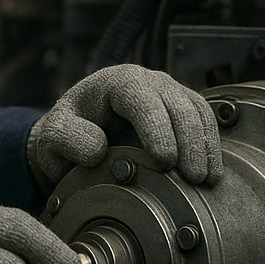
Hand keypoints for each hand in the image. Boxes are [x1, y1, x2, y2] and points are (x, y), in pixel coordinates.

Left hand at [30, 64, 221, 186]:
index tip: (165, 160)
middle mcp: (147, 82)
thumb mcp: (52, 137)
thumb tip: (99, 150)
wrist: (76, 136)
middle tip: (193, 178)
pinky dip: (210, 148)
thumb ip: (67, 139)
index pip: (141, 98)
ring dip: (205, 146)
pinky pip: (204, 123)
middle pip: (177, 104)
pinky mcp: (183, 112)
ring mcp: (169, 94)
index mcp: (115, 82)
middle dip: (189, 141)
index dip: (157, 128)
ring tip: (206, 181)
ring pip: (197, 112)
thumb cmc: (66, 133)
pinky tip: (212, 176)